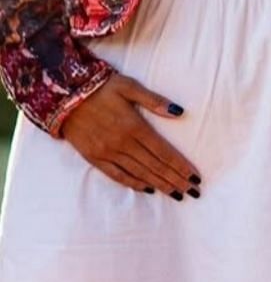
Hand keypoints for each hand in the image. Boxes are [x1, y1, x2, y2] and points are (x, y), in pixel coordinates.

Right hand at [60, 73, 199, 198]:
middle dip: (176, 180)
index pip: (164, 152)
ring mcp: (107, 152)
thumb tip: (179, 112)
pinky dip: (133, 183)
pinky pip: (116, 175)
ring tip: (176, 194)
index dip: (181, 166)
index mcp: (135, 126)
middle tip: (193, 192)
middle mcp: (122, 143)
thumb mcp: (129, 86)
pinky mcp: (93, 158)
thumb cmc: (100, 87)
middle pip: (155, 166)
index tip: (196, 177)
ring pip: (139, 173)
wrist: (62, 95)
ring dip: (160, 185)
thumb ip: (154, 101)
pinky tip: (147, 189)